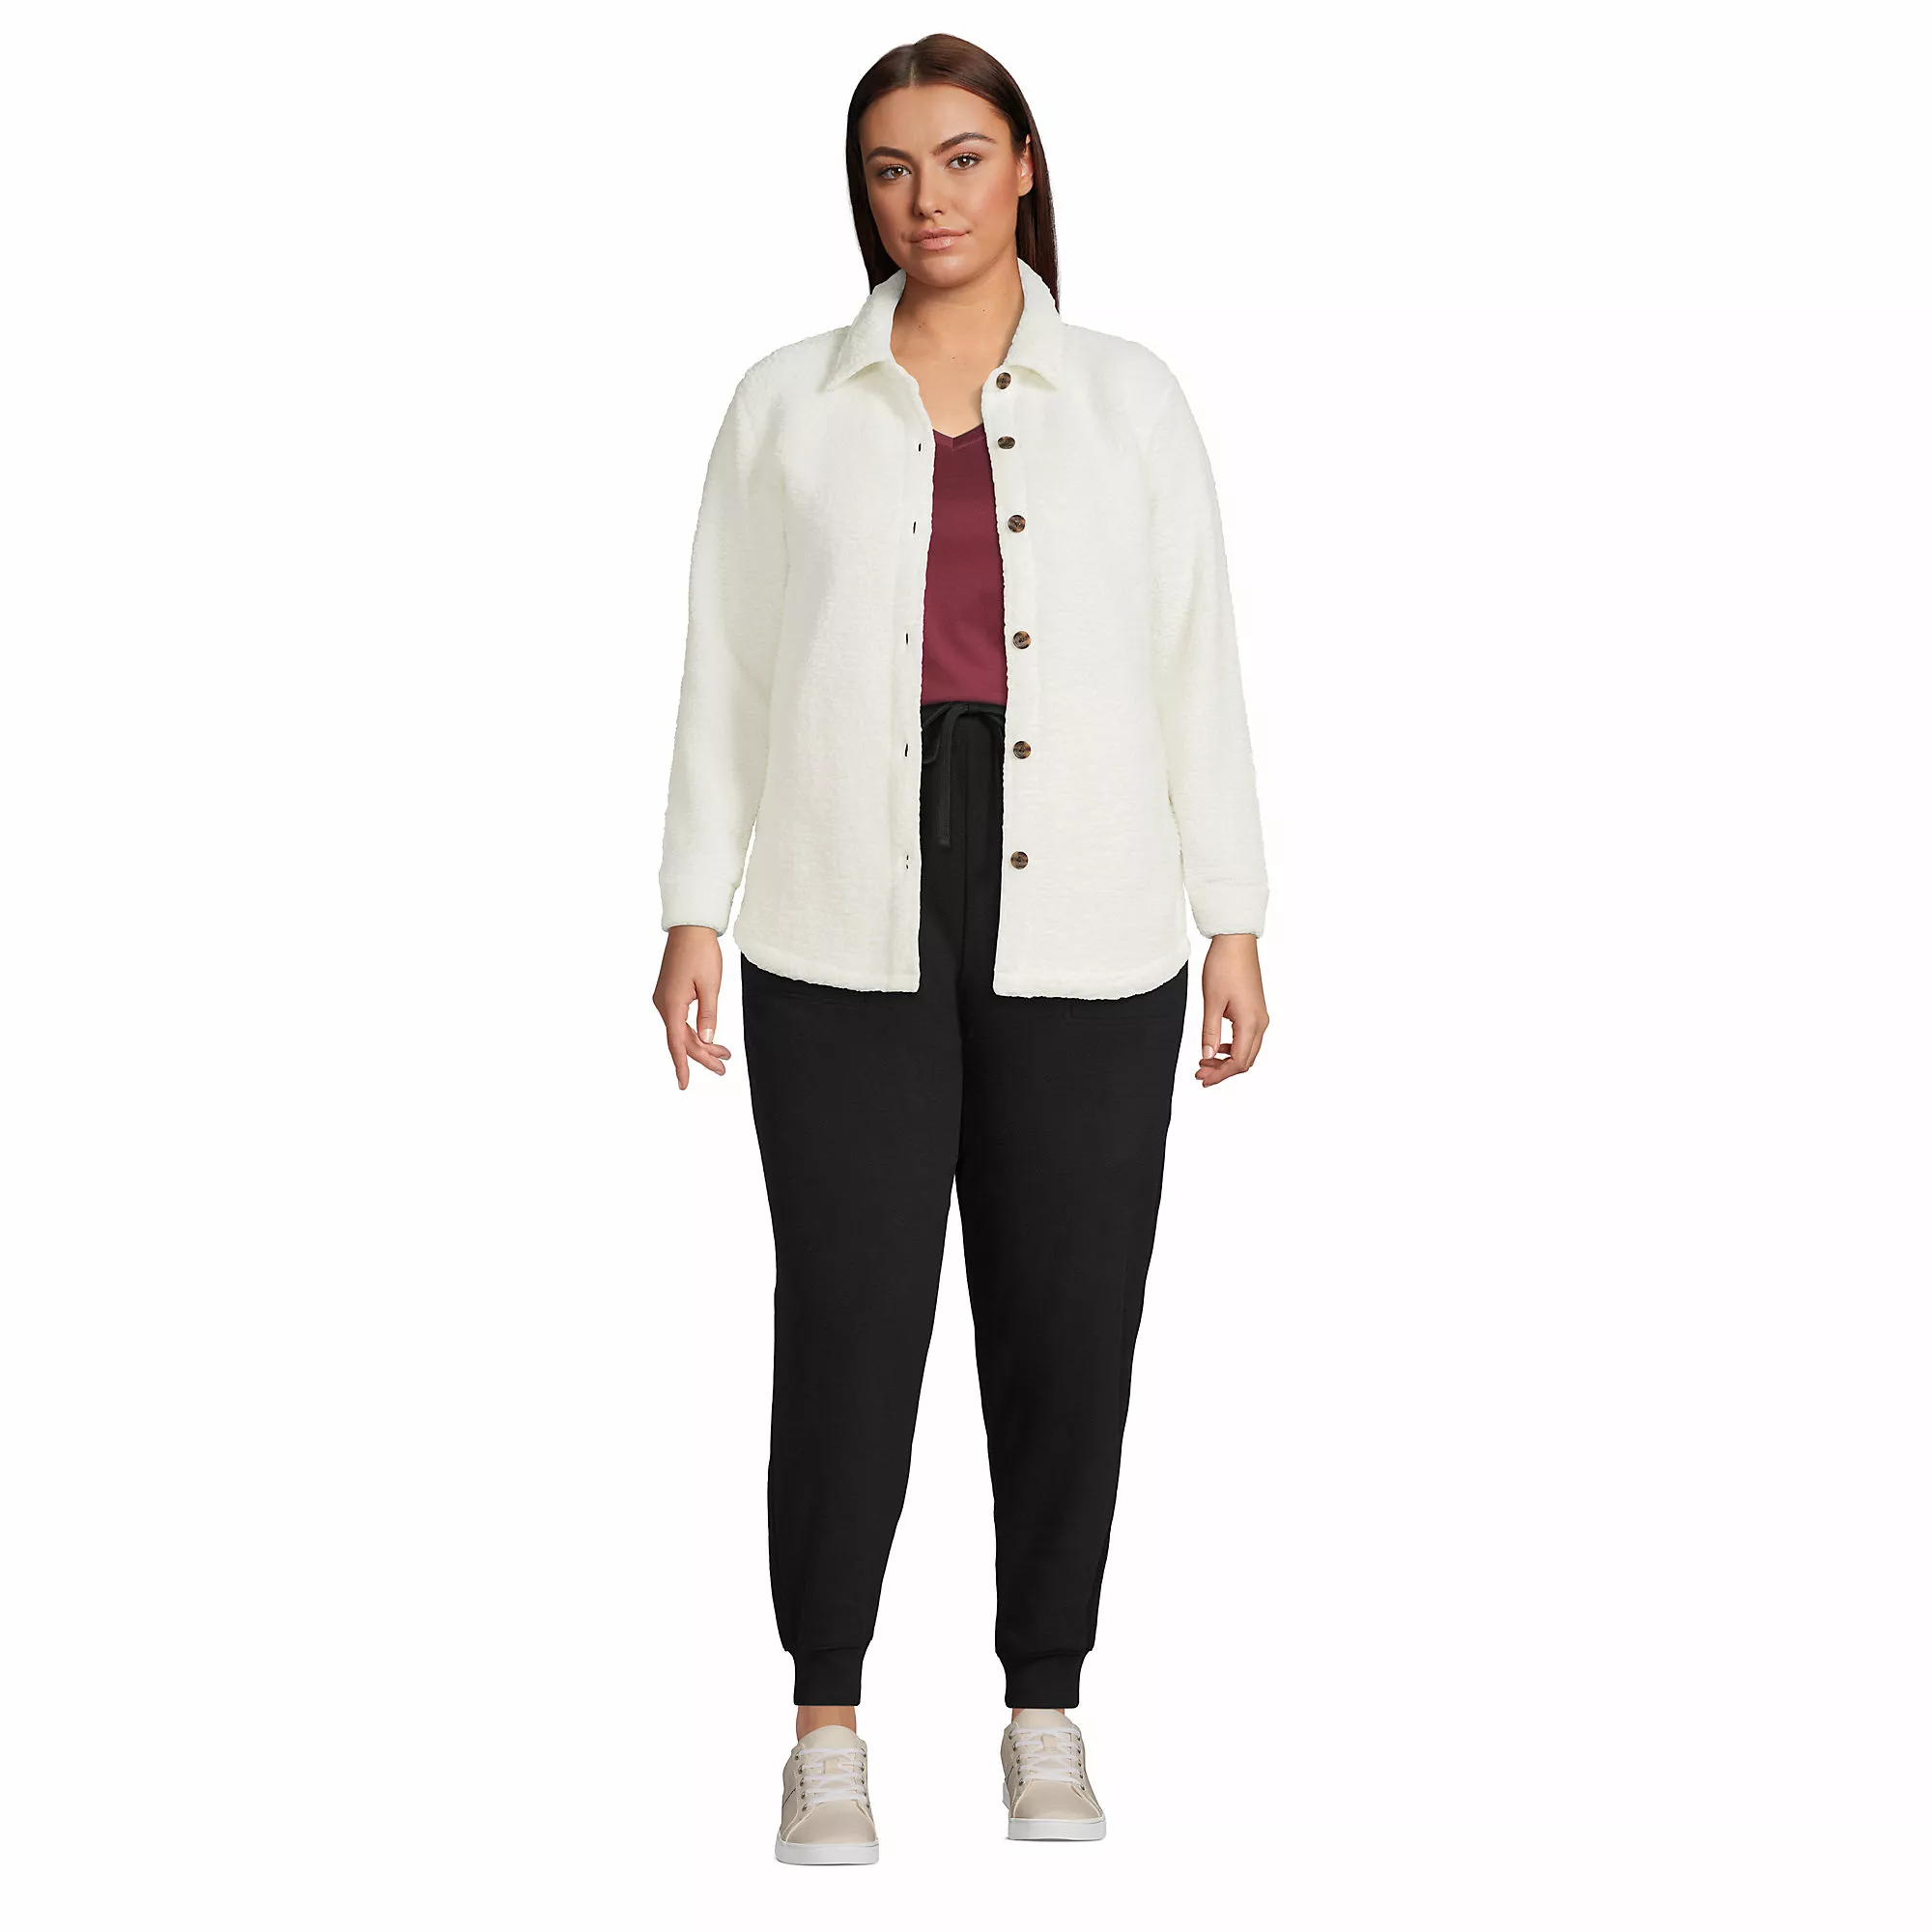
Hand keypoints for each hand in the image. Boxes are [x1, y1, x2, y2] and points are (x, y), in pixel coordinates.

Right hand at [654, 925, 731, 1089]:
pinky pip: (680, 1020)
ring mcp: (664, 1000)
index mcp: (672, 1005)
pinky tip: (709, 1037)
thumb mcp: (711, 985)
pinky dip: (695, 1031)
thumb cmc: (701, 952)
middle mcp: (663, 1005)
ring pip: (682, 1030)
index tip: (684, 1085)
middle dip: (702, 1056)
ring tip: (724, 1054)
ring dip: (701, 1043)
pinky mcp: (669, 994)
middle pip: (682, 1039)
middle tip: (724, 1068)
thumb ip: (709, 1014)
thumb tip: (706, 1039)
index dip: (683, 1065)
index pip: (677, 1043)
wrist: (689, 928)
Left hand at [1195, 933, 1267, 1086]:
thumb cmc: (1224, 967)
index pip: (1238, 1062)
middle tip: (1200, 1073)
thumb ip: (1209, 1032)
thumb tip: (1207, 1057)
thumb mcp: (1212, 1002)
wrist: (1236, 942)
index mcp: (1250, 1023)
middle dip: (1223, 1071)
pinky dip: (1232, 1048)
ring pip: (1247, 1051)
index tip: (1201, 1078)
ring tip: (1205, 1062)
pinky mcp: (1256, 1011)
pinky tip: (1216, 1046)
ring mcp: (1260, 1017)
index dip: (1220, 1075)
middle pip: (1245, 1061)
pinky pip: (1248, 1038)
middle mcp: (1260, 1023)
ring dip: (1227, 1060)